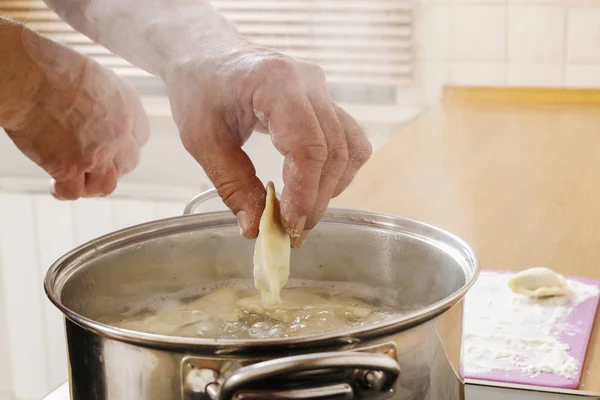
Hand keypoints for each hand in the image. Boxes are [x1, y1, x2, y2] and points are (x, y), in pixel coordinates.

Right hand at [5, 56, 149, 199]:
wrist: (27, 76)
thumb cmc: (50, 66)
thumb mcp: (95, 77)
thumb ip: (105, 101)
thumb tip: (97, 114)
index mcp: (129, 106)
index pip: (140, 137)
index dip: (124, 145)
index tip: (111, 147)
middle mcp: (121, 132)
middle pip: (128, 162)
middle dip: (111, 165)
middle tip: (93, 163)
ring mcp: (98, 153)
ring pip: (107, 184)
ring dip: (93, 184)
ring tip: (79, 180)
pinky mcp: (71, 167)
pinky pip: (74, 192)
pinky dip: (64, 192)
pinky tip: (55, 186)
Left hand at [164, 45, 371, 245]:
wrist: (207, 55)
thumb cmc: (200, 89)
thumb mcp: (203, 140)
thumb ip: (232, 185)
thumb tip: (256, 229)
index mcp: (274, 84)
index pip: (308, 146)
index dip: (305, 192)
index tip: (291, 225)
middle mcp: (308, 82)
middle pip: (334, 152)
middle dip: (316, 199)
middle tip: (293, 230)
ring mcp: (321, 89)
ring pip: (350, 148)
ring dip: (331, 187)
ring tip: (302, 212)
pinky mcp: (325, 100)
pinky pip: (349, 140)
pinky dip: (337, 170)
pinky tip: (314, 186)